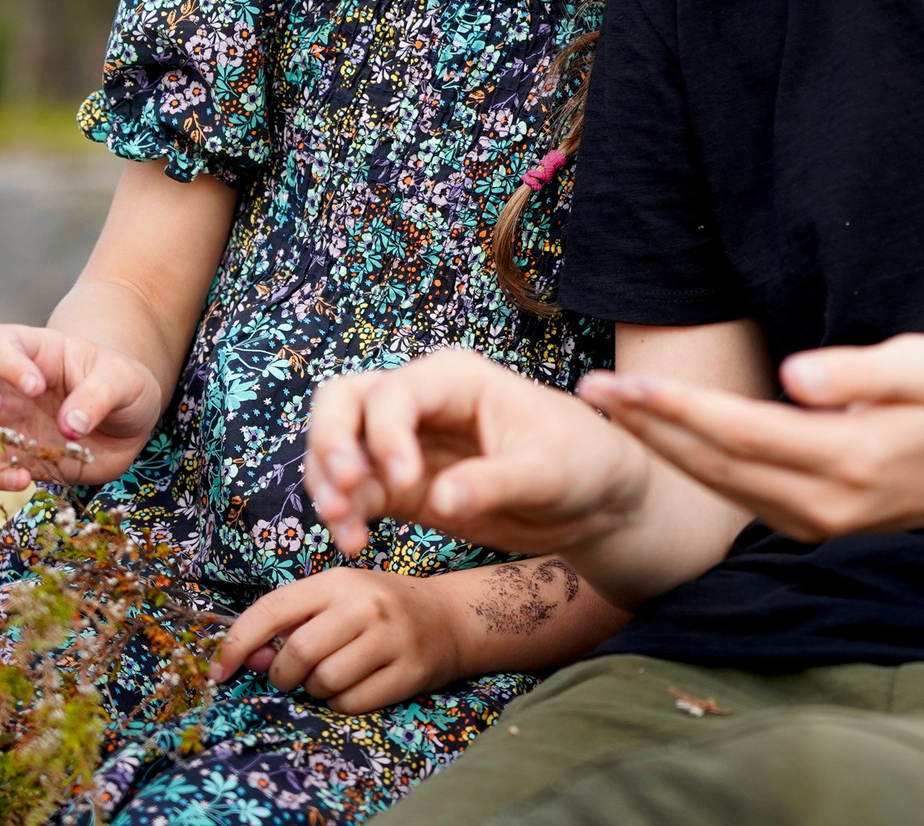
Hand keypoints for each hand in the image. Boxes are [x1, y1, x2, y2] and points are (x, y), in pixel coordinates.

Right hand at [0, 324, 162, 489]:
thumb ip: (98, 396)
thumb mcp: (125, 381)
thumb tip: (70, 426)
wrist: (127, 424)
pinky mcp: (5, 452)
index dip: (6, 361)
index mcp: (36, 350)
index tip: (35, 387)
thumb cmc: (124, 386)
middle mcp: (7, 380)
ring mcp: (1, 416)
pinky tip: (22, 480)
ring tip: (12, 454)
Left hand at [210, 568, 461, 712]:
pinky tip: (352, 688)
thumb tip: (246, 659)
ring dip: (314, 690)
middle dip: (282, 675)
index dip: (237, 643)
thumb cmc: (379, 608)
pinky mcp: (410, 671)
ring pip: (325, 681)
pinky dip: (341, 704)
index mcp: (338, 580)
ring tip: (328, 678)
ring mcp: (391, 638)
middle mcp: (365, 604)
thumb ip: (291, 623)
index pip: (273, 609)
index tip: (217, 671)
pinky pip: (353, 703)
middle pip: (299, 652)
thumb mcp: (336, 600)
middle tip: (290, 676)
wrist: (449, 617)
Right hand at [304, 347, 650, 558]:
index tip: (408, 483)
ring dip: (328, 484)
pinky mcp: (403, 486)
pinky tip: (353, 542)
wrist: (595, 499)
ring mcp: (406, 444)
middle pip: (343, 400)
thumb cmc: (582, 463)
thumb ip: (496, 482)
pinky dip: (344, 514)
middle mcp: (421, 403)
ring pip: (338, 446)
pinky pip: (355, 492)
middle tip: (343, 491)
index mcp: (456, 380)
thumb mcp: (549, 473)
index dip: (386, 435)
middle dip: (330, 442)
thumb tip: (443, 498)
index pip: (395, 392)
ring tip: (344, 528)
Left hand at [577, 332, 923, 541]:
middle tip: (592, 388)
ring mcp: (811, 523)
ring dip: (660, 446)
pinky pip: (734, 494)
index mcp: (850, 459)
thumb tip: (794, 378)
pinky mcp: (804, 526)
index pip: (744, 432)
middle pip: (716, 463)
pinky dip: (690, 464)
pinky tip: (657, 433)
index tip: (630, 382)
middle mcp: (822, 504)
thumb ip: (860, 371)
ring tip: (608, 404)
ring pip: (718, 484)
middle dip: (651, 425)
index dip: (681, 408)